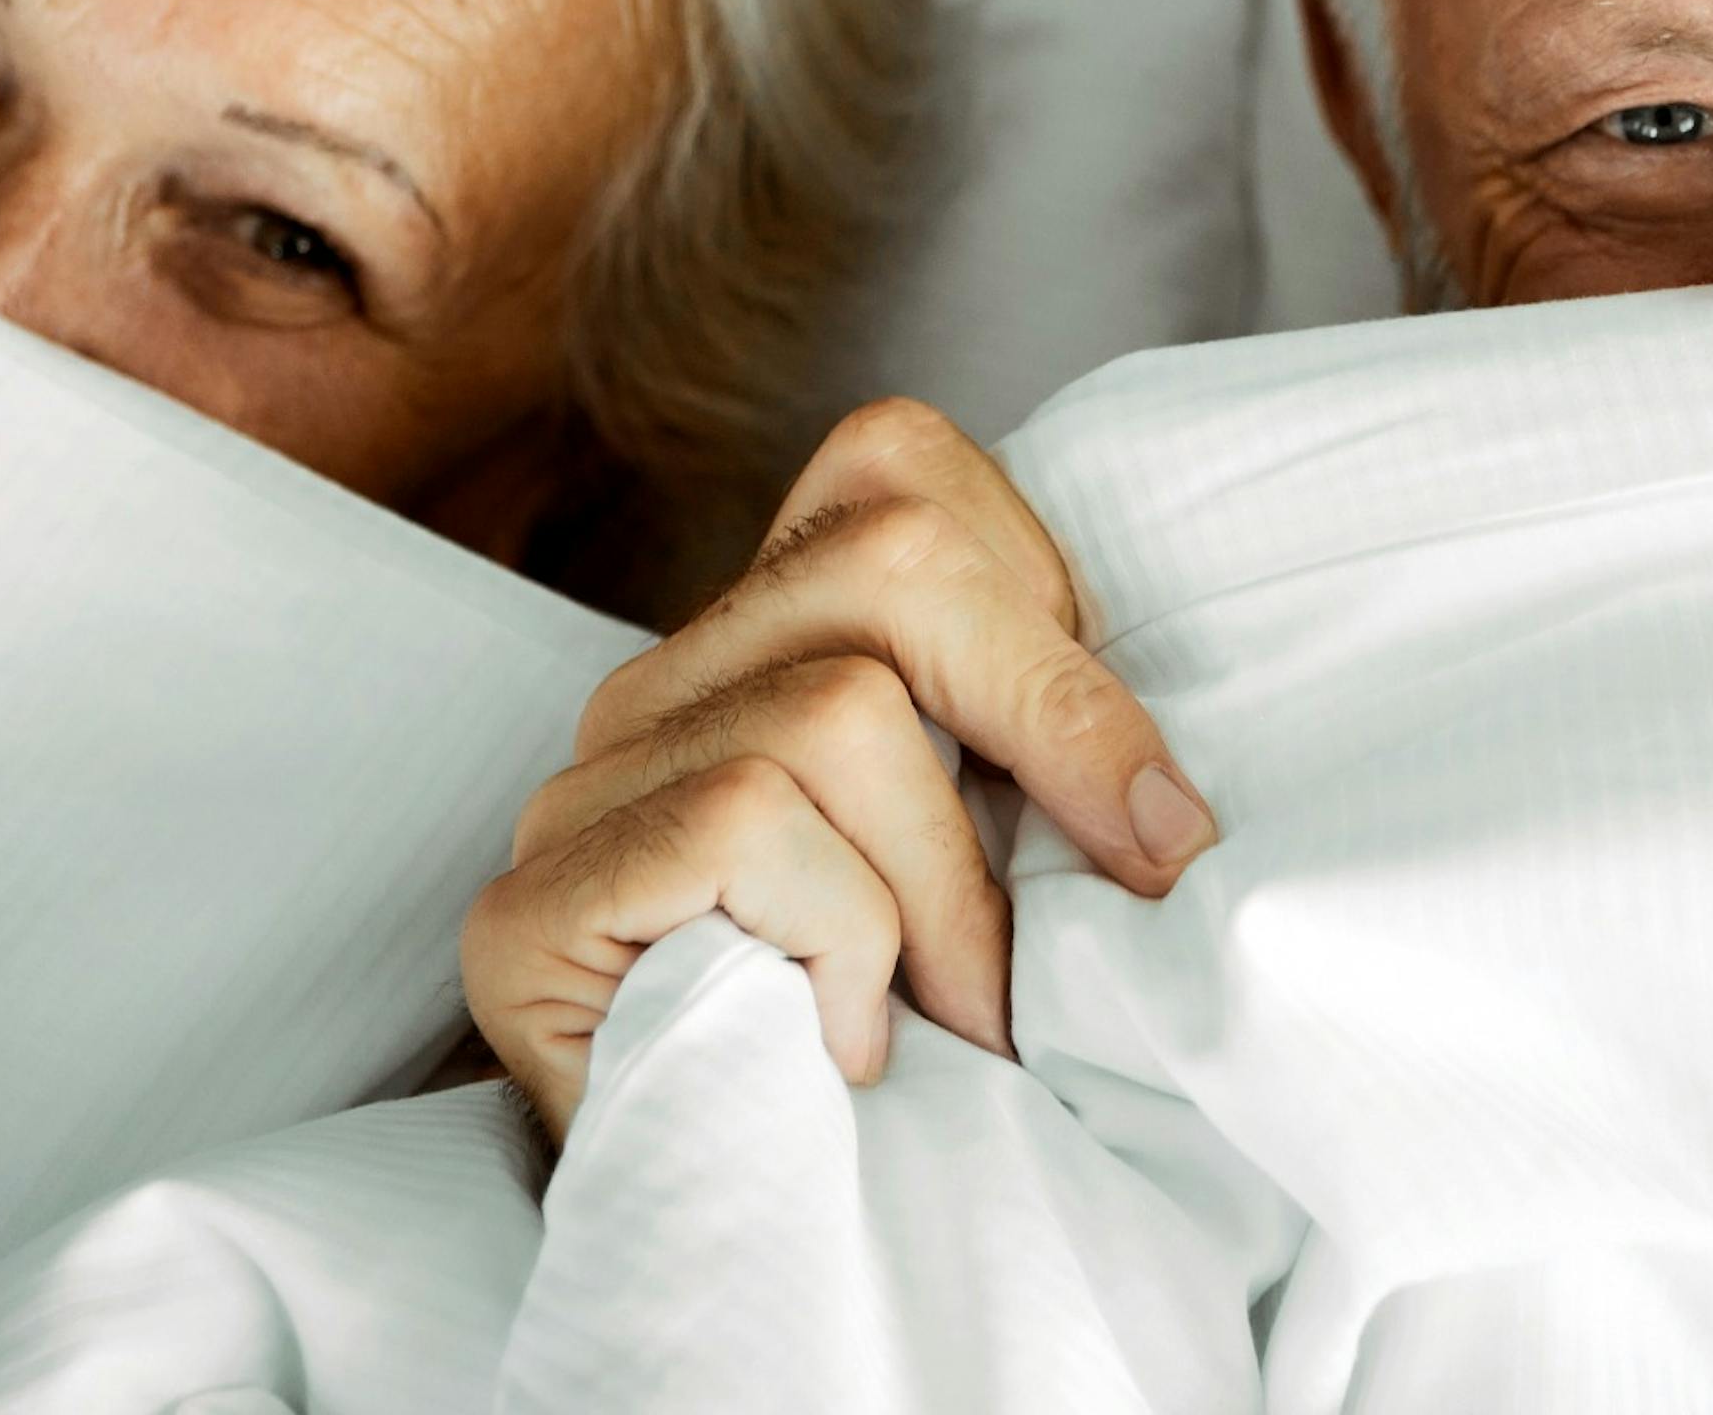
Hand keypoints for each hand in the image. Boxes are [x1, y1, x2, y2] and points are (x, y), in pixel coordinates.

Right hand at [459, 397, 1214, 1136]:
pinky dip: (841, 943)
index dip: (1051, 621)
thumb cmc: (910, 1043)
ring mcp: (583, 782)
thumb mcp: (1008, 860)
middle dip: (1042, 736)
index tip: (1145, 814)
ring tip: (953, 1018)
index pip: (897, 468)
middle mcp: (662, 677)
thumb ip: (1045, 755)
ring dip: (944, 899)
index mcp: (769, 627)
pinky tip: (847, 1039)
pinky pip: (741, 825)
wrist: (760, 1245)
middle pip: (889, 558)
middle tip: (1096, 915)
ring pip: (833, 710)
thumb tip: (1181, 812)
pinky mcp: (531, 902)